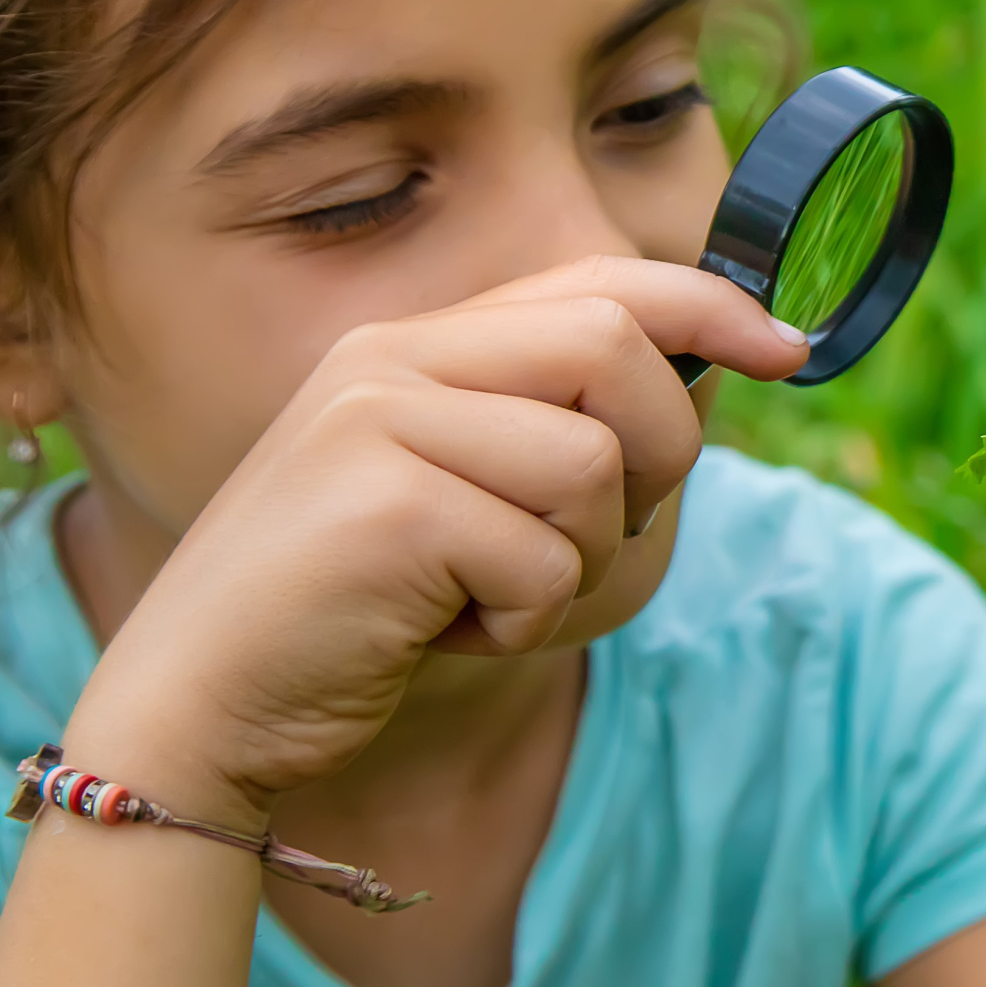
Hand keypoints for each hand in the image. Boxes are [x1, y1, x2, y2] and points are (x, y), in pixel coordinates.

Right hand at [61, 255, 805, 827]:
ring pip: (591, 464)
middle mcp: (394, 361)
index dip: (709, 305)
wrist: (200, 707)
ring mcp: (380, 426)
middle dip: (655, 449)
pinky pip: (545, 561)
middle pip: (615, 345)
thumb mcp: (463, 495)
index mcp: (418, 344)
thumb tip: (709, 372)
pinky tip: (442, 631)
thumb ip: (553, 423)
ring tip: (481, 592)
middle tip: (593, 530)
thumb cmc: (358, 611)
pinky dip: (524, 620)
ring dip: (571, 559)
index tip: (786, 348)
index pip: (597, 278)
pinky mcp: (385, 510)